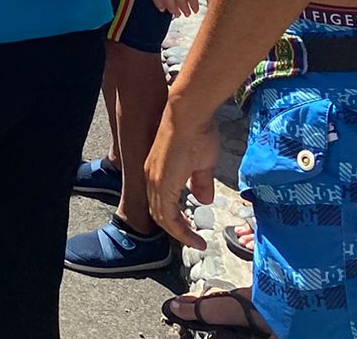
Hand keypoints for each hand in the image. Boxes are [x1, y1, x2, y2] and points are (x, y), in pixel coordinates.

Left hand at [145, 96, 216, 249]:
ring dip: (179, 232)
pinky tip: (193, 236)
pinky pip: (167, 214)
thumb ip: (200, 182)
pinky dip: (179, 229)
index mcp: (159, 173)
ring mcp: (155, 180)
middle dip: (177, 230)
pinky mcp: (162, 182)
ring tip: (195, 242)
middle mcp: (152, 178)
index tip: (194, 233)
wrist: (189, 114)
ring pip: (162, 217)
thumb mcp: (202, 163)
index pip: (162, 204)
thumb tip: (204, 200)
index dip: (177, 221)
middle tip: (193, 240)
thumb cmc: (197, 132)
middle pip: (160, 214)